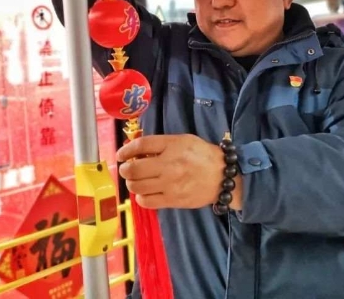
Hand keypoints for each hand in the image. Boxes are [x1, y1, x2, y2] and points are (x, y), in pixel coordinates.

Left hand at [116, 134, 242, 210]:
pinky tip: (144, 193)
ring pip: (137, 186)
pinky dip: (140, 198)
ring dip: (131, 184)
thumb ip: (161, 144)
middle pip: (134, 169)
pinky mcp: (172, 200)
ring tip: (135, 181)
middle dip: (125, 169)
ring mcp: (170, 184)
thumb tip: (136, 149)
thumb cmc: (202, 155)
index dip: (126, 150)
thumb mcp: (183, 140)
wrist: (222, 176)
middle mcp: (169, 164)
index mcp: (172, 145)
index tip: (121, 155)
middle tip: (126, 169)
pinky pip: (147, 201)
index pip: (141, 145)